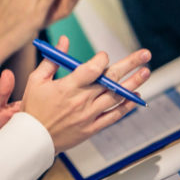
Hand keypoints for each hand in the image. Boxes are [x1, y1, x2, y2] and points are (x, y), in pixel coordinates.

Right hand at [21, 36, 151, 152]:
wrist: (33, 139)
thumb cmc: (33, 107)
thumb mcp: (36, 80)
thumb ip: (53, 59)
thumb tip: (64, 40)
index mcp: (67, 87)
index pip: (92, 69)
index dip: (102, 59)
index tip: (104, 55)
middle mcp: (81, 101)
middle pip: (111, 80)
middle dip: (130, 64)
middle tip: (145, 54)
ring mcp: (89, 116)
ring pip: (117, 97)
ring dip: (134, 83)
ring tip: (146, 71)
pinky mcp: (92, 128)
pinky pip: (114, 116)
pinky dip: (126, 106)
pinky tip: (136, 96)